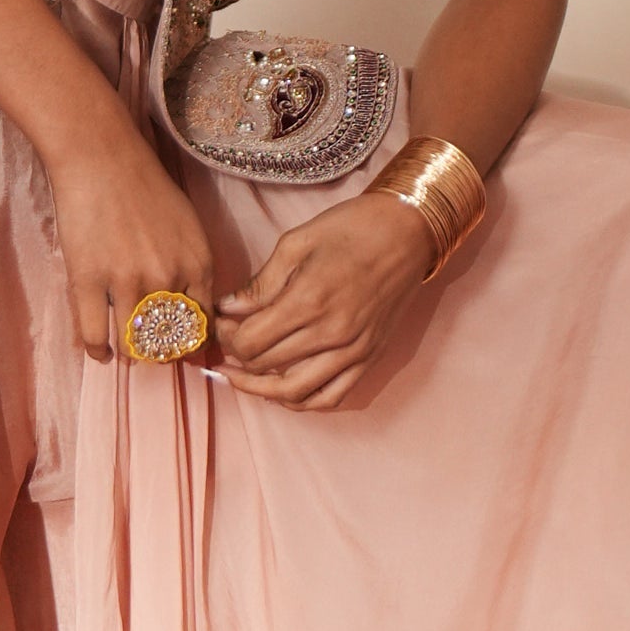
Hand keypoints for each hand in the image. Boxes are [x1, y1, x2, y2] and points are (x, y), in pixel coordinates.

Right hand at [48, 136, 219, 361]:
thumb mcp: (188, 226)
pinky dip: (98, 351)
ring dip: (131, 355)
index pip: (204, 327)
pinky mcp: (90, 281)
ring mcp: (128, 282)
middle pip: (170, 342)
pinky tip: (100, 353)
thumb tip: (194, 309)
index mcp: (199, 265)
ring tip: (125, 354)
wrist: (101, 157)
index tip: (181, 352)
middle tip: (151, 355)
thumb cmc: (145, 185)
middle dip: (161, 355)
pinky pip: (96, 335)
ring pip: (134, 345)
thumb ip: (193, 267)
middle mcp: (169, 279)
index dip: (192, 346)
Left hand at [214, 192, 433, 409]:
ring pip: (295, 393)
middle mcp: (331, 333)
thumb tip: (228, 308)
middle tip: (228, 341)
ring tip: (243, 377)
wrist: (407, 232)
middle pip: (265, 367)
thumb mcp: (296, 242)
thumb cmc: (351, 229)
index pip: (250, 342)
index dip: (226, 336)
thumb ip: (261, 282)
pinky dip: (303, 401)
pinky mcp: (369, 357)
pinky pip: (332, 397)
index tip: (221, 322)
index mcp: (308, 301)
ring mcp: (353, 351)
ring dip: (261, 390)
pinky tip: (284, 391)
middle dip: (237, 357)